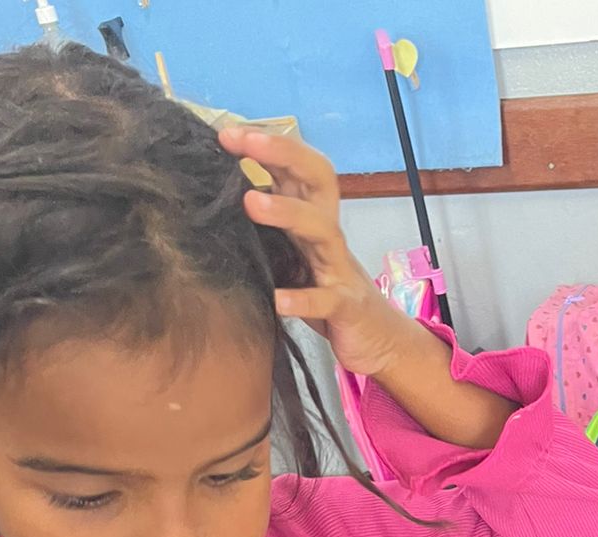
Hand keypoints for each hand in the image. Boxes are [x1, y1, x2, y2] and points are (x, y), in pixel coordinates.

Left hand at [219, 126, 405, 380]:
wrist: (376, 340)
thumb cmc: (325, 291)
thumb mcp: (295, 252)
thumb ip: (270, 226)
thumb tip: (222, 196)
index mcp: (313, 217)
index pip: (296, 166)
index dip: (266, 145)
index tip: (226, 134)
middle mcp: (327, 234)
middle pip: (318, 179)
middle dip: (285, 154)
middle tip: (246, 143)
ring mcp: (338, 269)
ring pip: (322, 230)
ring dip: (288, 212)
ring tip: (251, 202)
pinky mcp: (344, 307)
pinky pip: (324, 300)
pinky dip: (303, 300)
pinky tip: (279, 301)